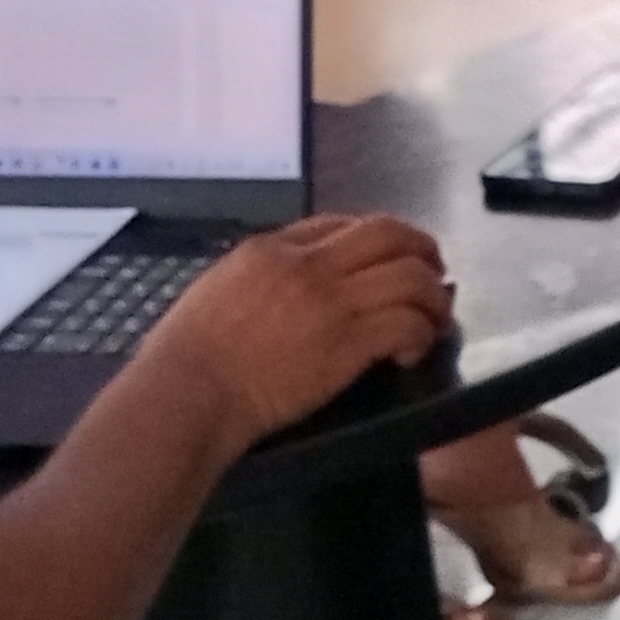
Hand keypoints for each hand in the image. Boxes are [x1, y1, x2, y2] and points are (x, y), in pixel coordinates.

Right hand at [135, 216, 453, 450]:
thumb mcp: (215, 290)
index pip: (339, 224)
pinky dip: (422, 334)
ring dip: (433, 296)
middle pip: (388, 234)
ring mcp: (330, 303)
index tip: (386, 260)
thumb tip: (286, 279)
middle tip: (433, 274)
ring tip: (434, 318)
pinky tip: (412, 353)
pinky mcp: (348, 344)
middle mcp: (307, 266)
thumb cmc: (185, 357)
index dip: (373, 240)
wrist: (187, 395)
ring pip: (411, 275)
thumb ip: (256, 277)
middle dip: (421, 250)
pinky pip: (408, 323)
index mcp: (270, 250)